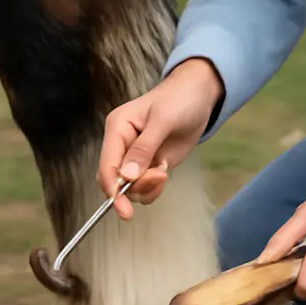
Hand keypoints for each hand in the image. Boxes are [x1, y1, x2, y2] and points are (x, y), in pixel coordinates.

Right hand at [97, 58, 222, 218]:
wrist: (199, 97)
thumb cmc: (179, 99)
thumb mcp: (163, 121)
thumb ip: (144, 149)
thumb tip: (127, 176)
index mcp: (117, 128)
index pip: (106, 164)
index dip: (112, 188)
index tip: (122, 207)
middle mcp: (122, 145)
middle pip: (114, 180)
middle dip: (133, 188)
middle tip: (159, 178)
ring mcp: (135, 158)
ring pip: (130, 187)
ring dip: (147, 187)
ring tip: (164, 171)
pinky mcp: (149, 166)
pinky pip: (144, 188)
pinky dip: (154, 188)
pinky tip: (165, 172)